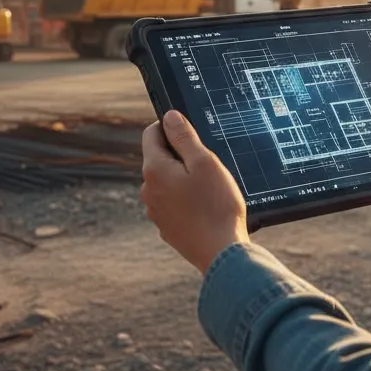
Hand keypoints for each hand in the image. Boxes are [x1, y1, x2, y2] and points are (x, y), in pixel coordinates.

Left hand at [140, 111, 248, 274]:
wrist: (222, 254)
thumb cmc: (216, 205)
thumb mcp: (205, 162)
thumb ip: (184, 137)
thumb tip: (169, 116)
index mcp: (154, 170)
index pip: (151, 133)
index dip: (171, 127)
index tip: (192, 133)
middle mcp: (148, 190)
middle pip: (159, 158)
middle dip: (180, 155)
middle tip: (208, 164)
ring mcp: (155, 211)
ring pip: (167, 182)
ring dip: (183, 178)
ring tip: (210, 188)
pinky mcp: (167, 227)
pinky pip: (173, 203)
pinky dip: (186, 199)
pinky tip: (206, 207)